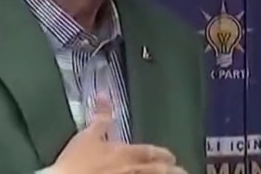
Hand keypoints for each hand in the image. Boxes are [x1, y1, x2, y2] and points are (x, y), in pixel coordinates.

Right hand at [52, 98, 186, 173]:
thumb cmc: (77, 160)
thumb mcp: (87, 135)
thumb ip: (100, 117)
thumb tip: (105, 95)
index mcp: (126, 153)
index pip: (150, 152)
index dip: (163, 154)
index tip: (173, 156)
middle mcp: (132, 170)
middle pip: (158, 171)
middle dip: (172, 170)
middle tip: (182, 170)